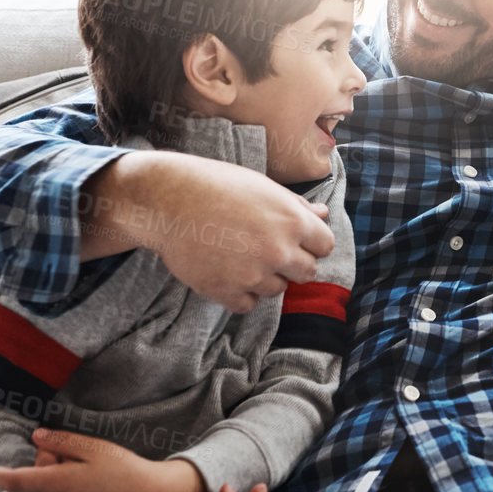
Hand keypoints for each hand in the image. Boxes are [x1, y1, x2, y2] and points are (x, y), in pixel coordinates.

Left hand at [0, 429, 204, 491]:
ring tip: (95, 463)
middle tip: (78, 447)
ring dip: (64, 467)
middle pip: (39, 473)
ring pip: (53, 482)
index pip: (18, 480)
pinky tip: (98, 476)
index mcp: (60, 484)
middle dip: (50, 456)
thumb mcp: (95, 449)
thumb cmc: (125, 471)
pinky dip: (74, 480)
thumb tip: (37, 437)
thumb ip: (63, 442)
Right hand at [79, 151, 333, 313]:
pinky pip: (248, 305)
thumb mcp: (263, 187)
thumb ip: (296, 206)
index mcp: (293, 221)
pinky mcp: (227, 292)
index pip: (325, 246)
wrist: (167, 201)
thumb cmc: (216, 186)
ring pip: (277, 290)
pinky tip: (227, 272)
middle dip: (292, 263)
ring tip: (240, 256)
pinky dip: (240, 294)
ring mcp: (253, 275)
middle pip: (307, 272)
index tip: (295, 239)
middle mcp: (279, 251)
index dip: (311, 242)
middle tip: (267, 249)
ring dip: (265, 278)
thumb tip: (323, 214)